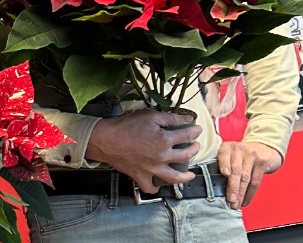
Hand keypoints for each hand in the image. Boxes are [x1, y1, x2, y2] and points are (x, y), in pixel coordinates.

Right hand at [85, 109, 201, 193]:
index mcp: (165, 140)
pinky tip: (158, 185)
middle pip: (185, 156)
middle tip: (195, 145)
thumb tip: (187, 119)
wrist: (105, 139)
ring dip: (185, 176)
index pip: (186, 135)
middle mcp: (162, 157)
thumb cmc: (125, 126)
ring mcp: (152, 169)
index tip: (197, 129)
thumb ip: (170, 118)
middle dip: (194, 149)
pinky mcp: (140, 176)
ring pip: (174, 178)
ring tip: (190, 174)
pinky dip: (155, 188)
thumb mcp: (149, 116)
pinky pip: (150, 187)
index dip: (194, 131)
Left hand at [217, 141, 281, 208]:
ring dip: (241, 193)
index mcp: (227, 147)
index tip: (224, 174)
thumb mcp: (231, 154)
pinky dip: (250, 193)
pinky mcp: (262, 162)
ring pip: (246, 177)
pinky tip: (245, 201)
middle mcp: (239, 149)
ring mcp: (252, 155)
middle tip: (230, 200)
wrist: (264, 147)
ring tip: (236, 204)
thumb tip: (214, 186)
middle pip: (236, 170)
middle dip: (233, 187)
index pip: (224, 155)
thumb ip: (223, 165)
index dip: (224, 164)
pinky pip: (256, 181)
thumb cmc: (242, 155)